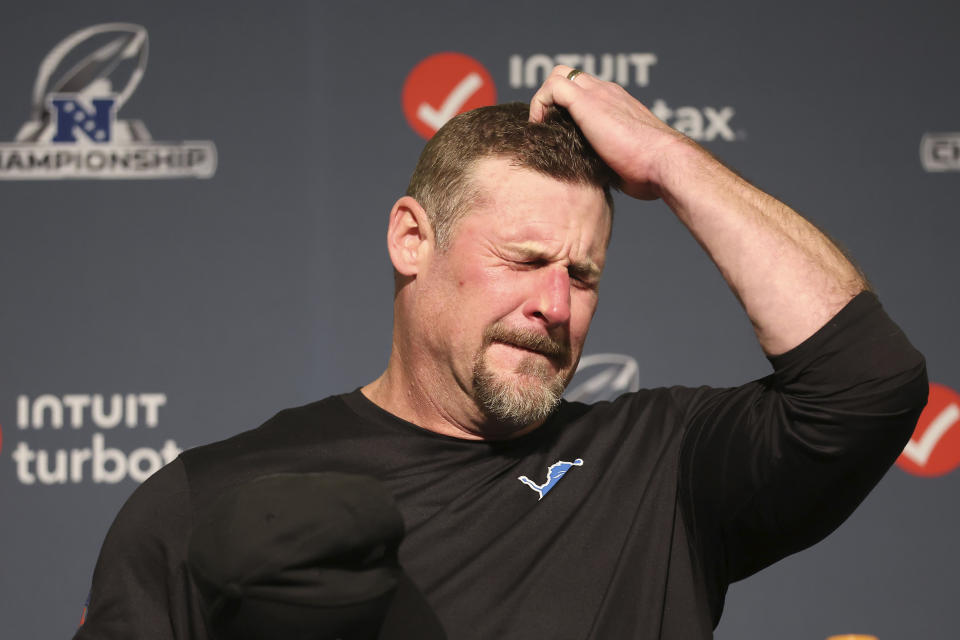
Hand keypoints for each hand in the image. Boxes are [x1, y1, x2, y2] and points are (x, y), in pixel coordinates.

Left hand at [529, 65, 695, 200]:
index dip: (566, 107)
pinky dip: (540, 104)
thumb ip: (609, 159)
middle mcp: (608, 93)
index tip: (558, 134)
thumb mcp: (624, 162)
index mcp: (618, 105)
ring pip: (559, 74)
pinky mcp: (587, 101)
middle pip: (570, 76)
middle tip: (547, 129)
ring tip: (542, 128)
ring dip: (544, 99)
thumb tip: (599, 178)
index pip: (586, 90)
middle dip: (552, 98)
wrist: (663, 163)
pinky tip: (542, 129)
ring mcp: (598, 94)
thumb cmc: (650, 171)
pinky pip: (553, 87)